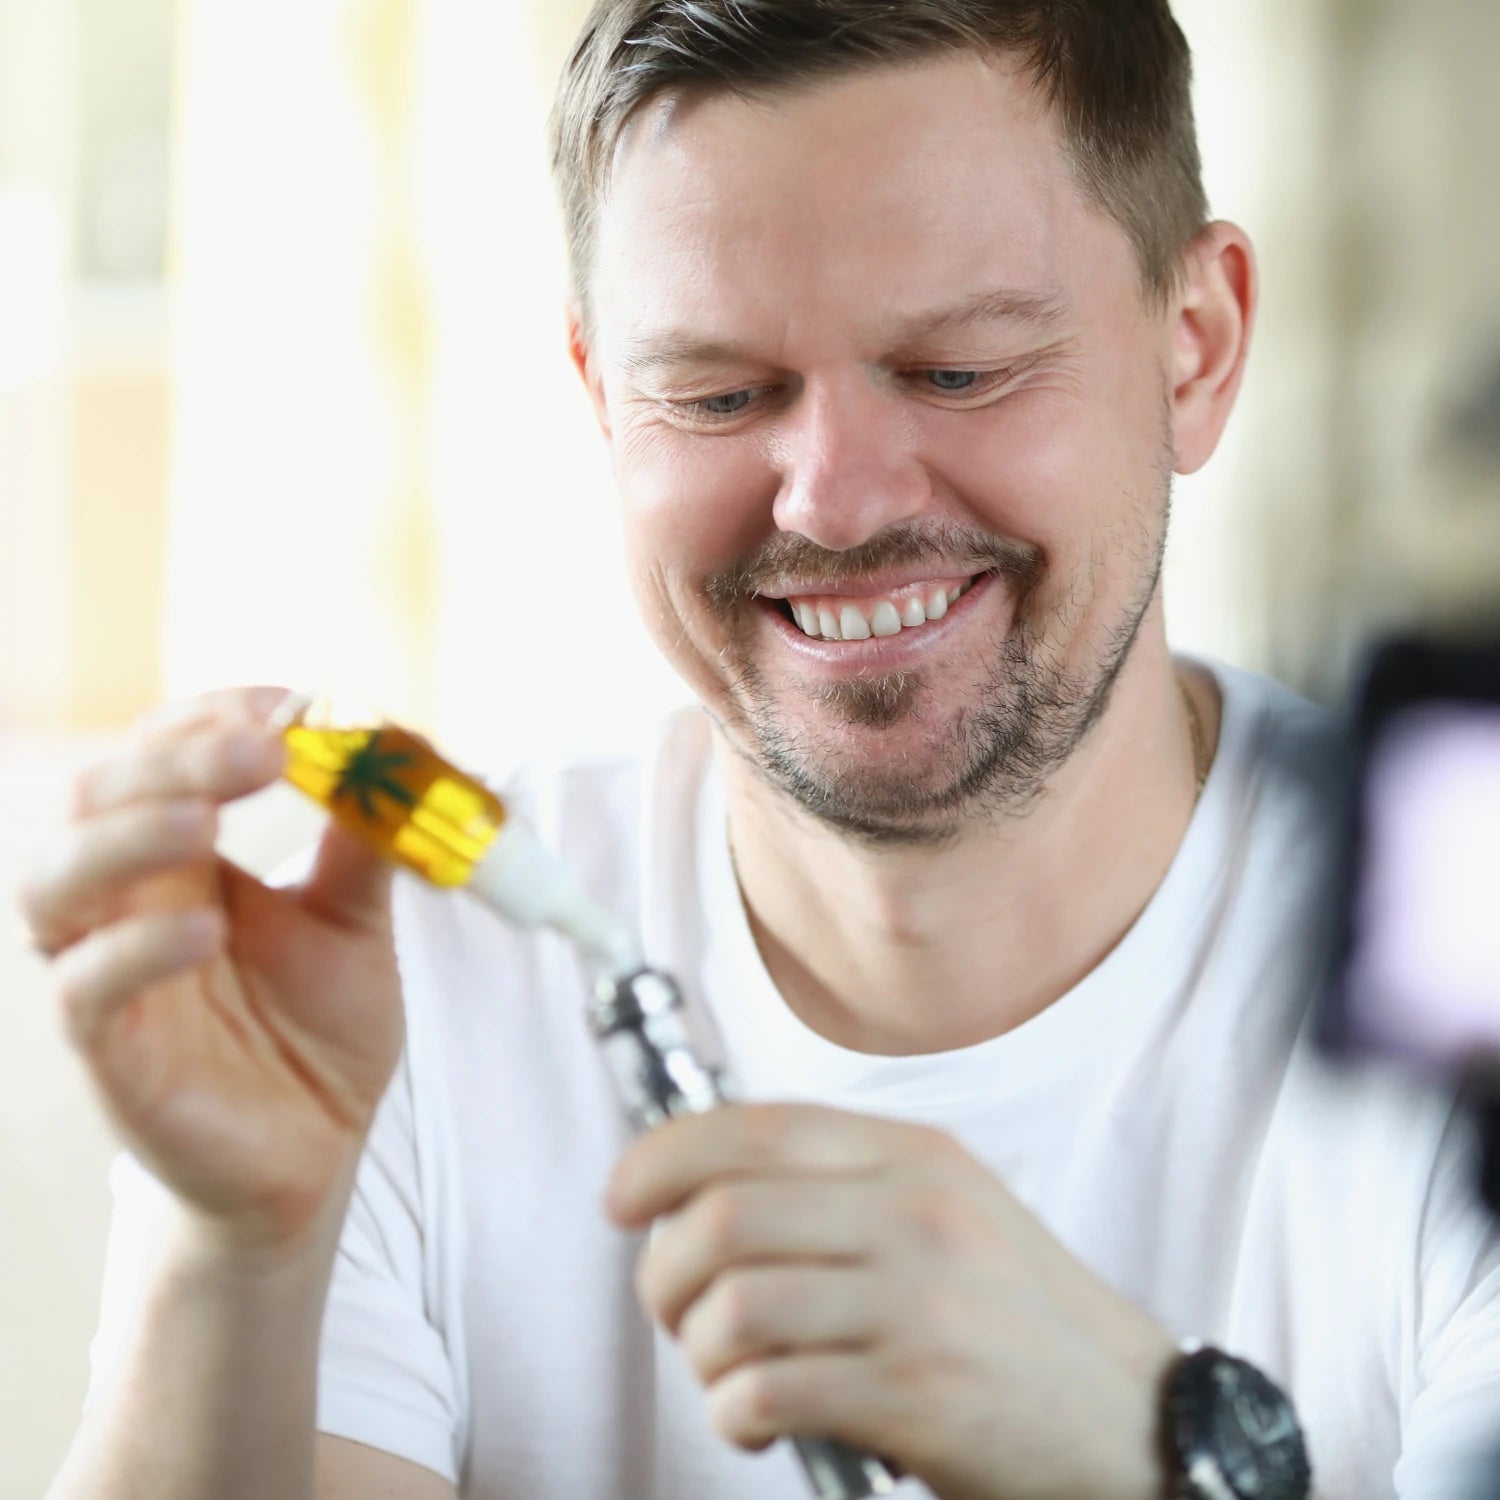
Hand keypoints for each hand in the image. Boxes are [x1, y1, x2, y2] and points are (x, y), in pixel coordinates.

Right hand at [16, 687, 404, 1260]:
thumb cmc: (320, 1035)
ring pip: (55, 883)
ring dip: (125, 835)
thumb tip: (394, 745)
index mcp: (186, 860)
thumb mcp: (356, 925)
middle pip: (99, 799)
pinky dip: (133, 952)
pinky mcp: (114, 1053)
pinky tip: (205, 931)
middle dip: (175, 760)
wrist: (315, 1157)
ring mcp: (112, 975)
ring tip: (203, 821)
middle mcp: (132, 903)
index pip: (162, 756)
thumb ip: (365, 844)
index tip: (295, 705)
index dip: (215, 717)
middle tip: (265, 748)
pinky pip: (85, 992)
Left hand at [607, 1103, 1177, 1499]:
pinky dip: (734, 1413)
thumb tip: (708, 1187)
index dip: (662, 1156)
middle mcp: (911, 1213)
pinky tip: (759, 1420)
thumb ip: (844, 1186)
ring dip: (698, 1352)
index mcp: (911, 1157)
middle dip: (662, 1273)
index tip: (622, 1196)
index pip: (752, 1128)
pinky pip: (767, 1390)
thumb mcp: (947, 1210)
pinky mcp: (917, 1391)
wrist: (1133, 1417)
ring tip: (724, 1374)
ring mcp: (916, 1301)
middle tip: (671, 1310)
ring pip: (733, 1306)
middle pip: (723, 1215)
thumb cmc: (1019, 1317)